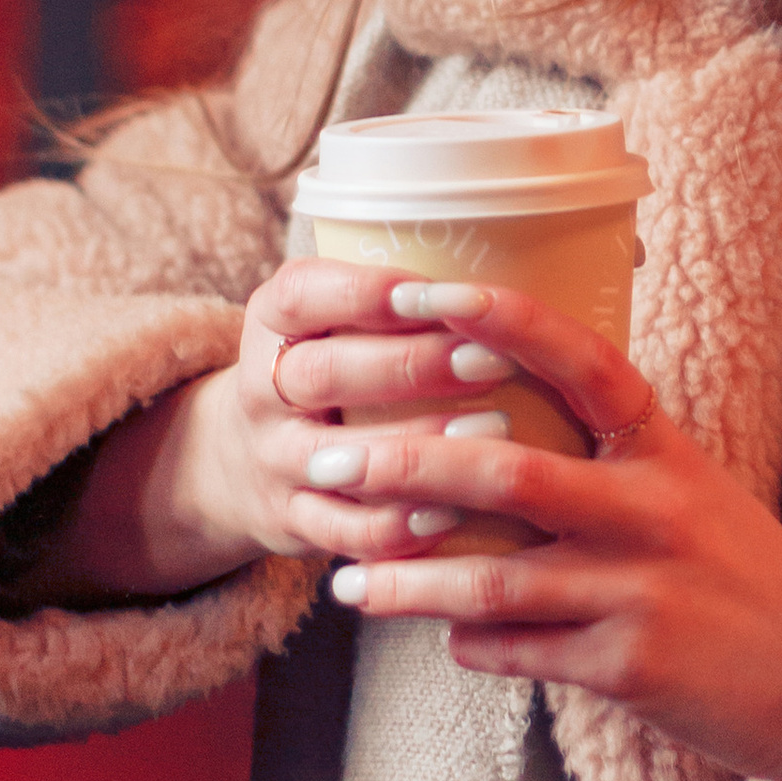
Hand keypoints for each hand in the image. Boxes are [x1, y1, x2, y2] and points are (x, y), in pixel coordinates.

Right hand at [31, 258, 538, 605]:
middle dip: (412, 366)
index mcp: (275, 318)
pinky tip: (456, 514)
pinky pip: (342, 531)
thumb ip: (405, 292)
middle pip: (325, 373)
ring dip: (418, 447)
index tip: (442, 292)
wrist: (241, 459)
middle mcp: (262, 387)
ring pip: (338, 458)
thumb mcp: (334, 314)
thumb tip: (540, 249)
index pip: (307, 295)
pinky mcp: (292, 521)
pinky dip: (397, 528)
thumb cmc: (333, 362)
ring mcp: (274, 460)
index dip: (371, 293)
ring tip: (495, 432)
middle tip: (493, 361)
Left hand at [312, 282, 781, 780]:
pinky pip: (519, 650)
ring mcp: (640, 590)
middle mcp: (653, 507)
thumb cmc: (736, 572)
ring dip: (407, 580)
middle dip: (401, 464)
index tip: (416, 292)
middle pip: (505, 471)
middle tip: (322, 461)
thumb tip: (485, 426)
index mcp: (664, 446)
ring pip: (493, 577)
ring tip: (345, 584)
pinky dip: (468, 643)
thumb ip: (604, 455)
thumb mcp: (688, 487)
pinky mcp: (628, 668)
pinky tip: (437, 636)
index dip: (498, 318)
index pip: (578, 357)